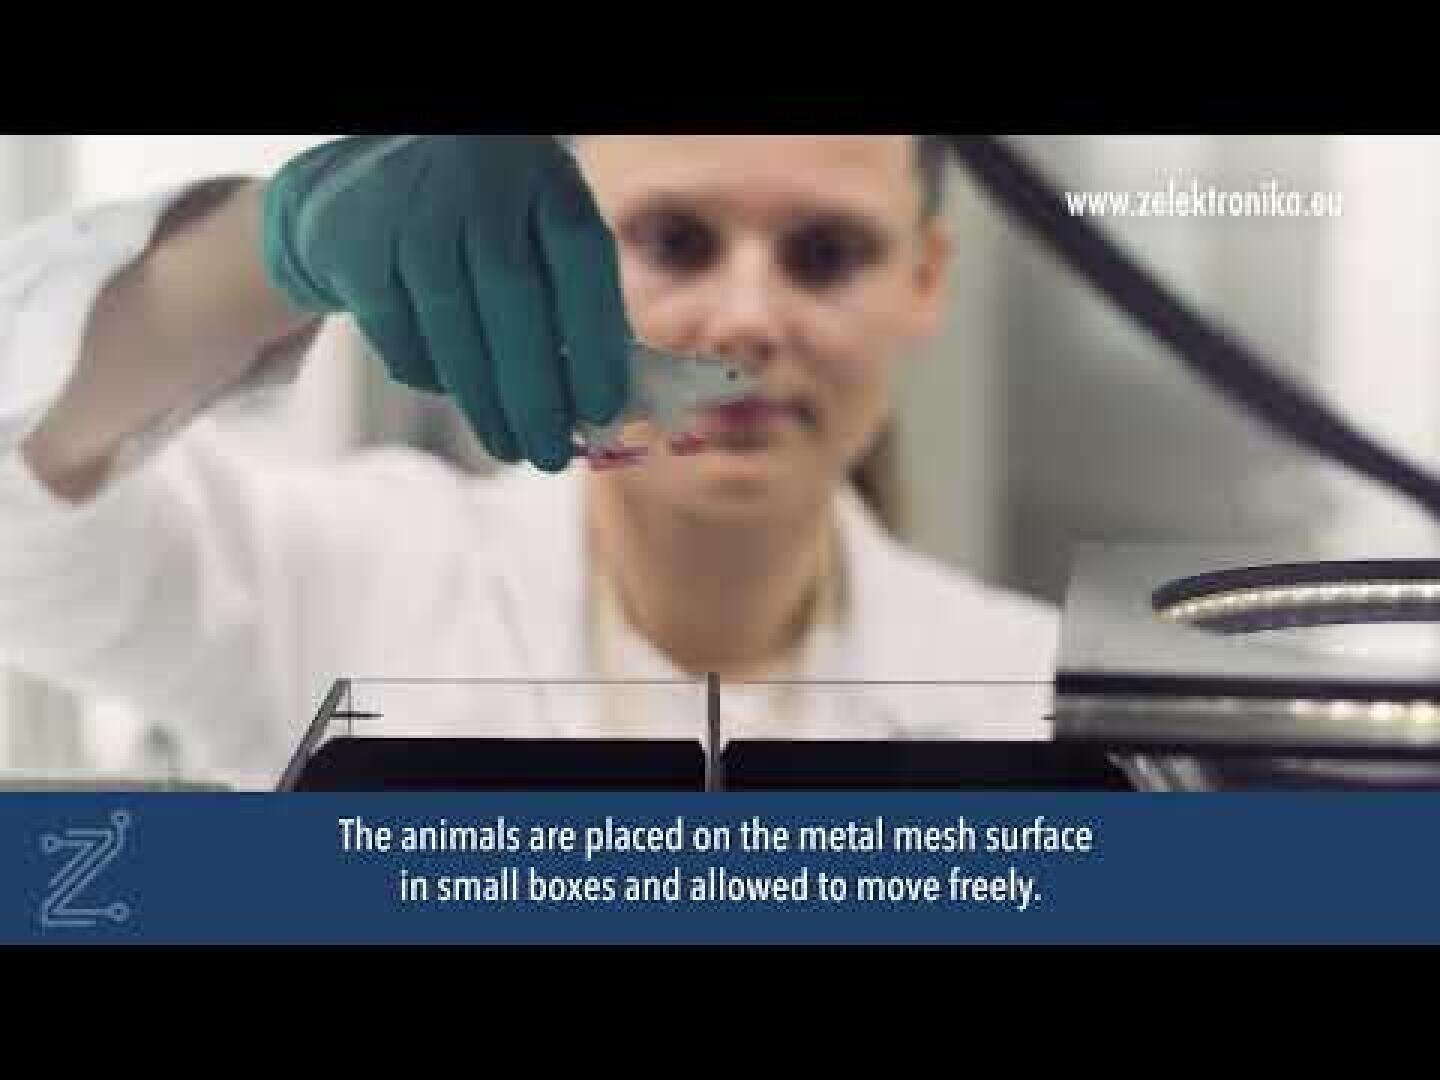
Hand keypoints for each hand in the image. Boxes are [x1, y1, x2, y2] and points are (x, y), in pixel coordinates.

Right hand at [261, 135, 630, 471]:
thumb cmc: (483, 221)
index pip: (581, 259)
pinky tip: (454, 393)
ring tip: (512, 448)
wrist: (365, 171)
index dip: (596, 342)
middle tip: (552, 456)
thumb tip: (601, 405)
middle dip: (536, 395)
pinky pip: (399, 336)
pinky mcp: (352, 248)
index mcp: (541, 176)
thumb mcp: (538, 225)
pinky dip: (430, 377)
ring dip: (486, 405)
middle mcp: (476, 185)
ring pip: (453, 330)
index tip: (602, 411)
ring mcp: (410, 214)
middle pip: (513, 302)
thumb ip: (573, 296)